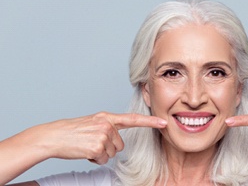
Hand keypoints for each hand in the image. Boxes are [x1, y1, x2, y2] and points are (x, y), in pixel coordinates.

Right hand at [33, 112, 166, 164]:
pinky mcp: (97, 146)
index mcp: (107, 117)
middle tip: (92, 142)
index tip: (164, 122)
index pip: (133, 119)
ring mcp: (103, 135)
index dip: (150, 122)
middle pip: (120, 144)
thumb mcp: (93, 122)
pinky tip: (85, 151)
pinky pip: (104, 159)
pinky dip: (95, 159)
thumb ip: (108, 127)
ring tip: (87, 146)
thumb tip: (118, 140)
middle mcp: (107, 124)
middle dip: (108, 148)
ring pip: (112, 153)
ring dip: (101, 154)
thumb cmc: (73, 131)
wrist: (54, 136)